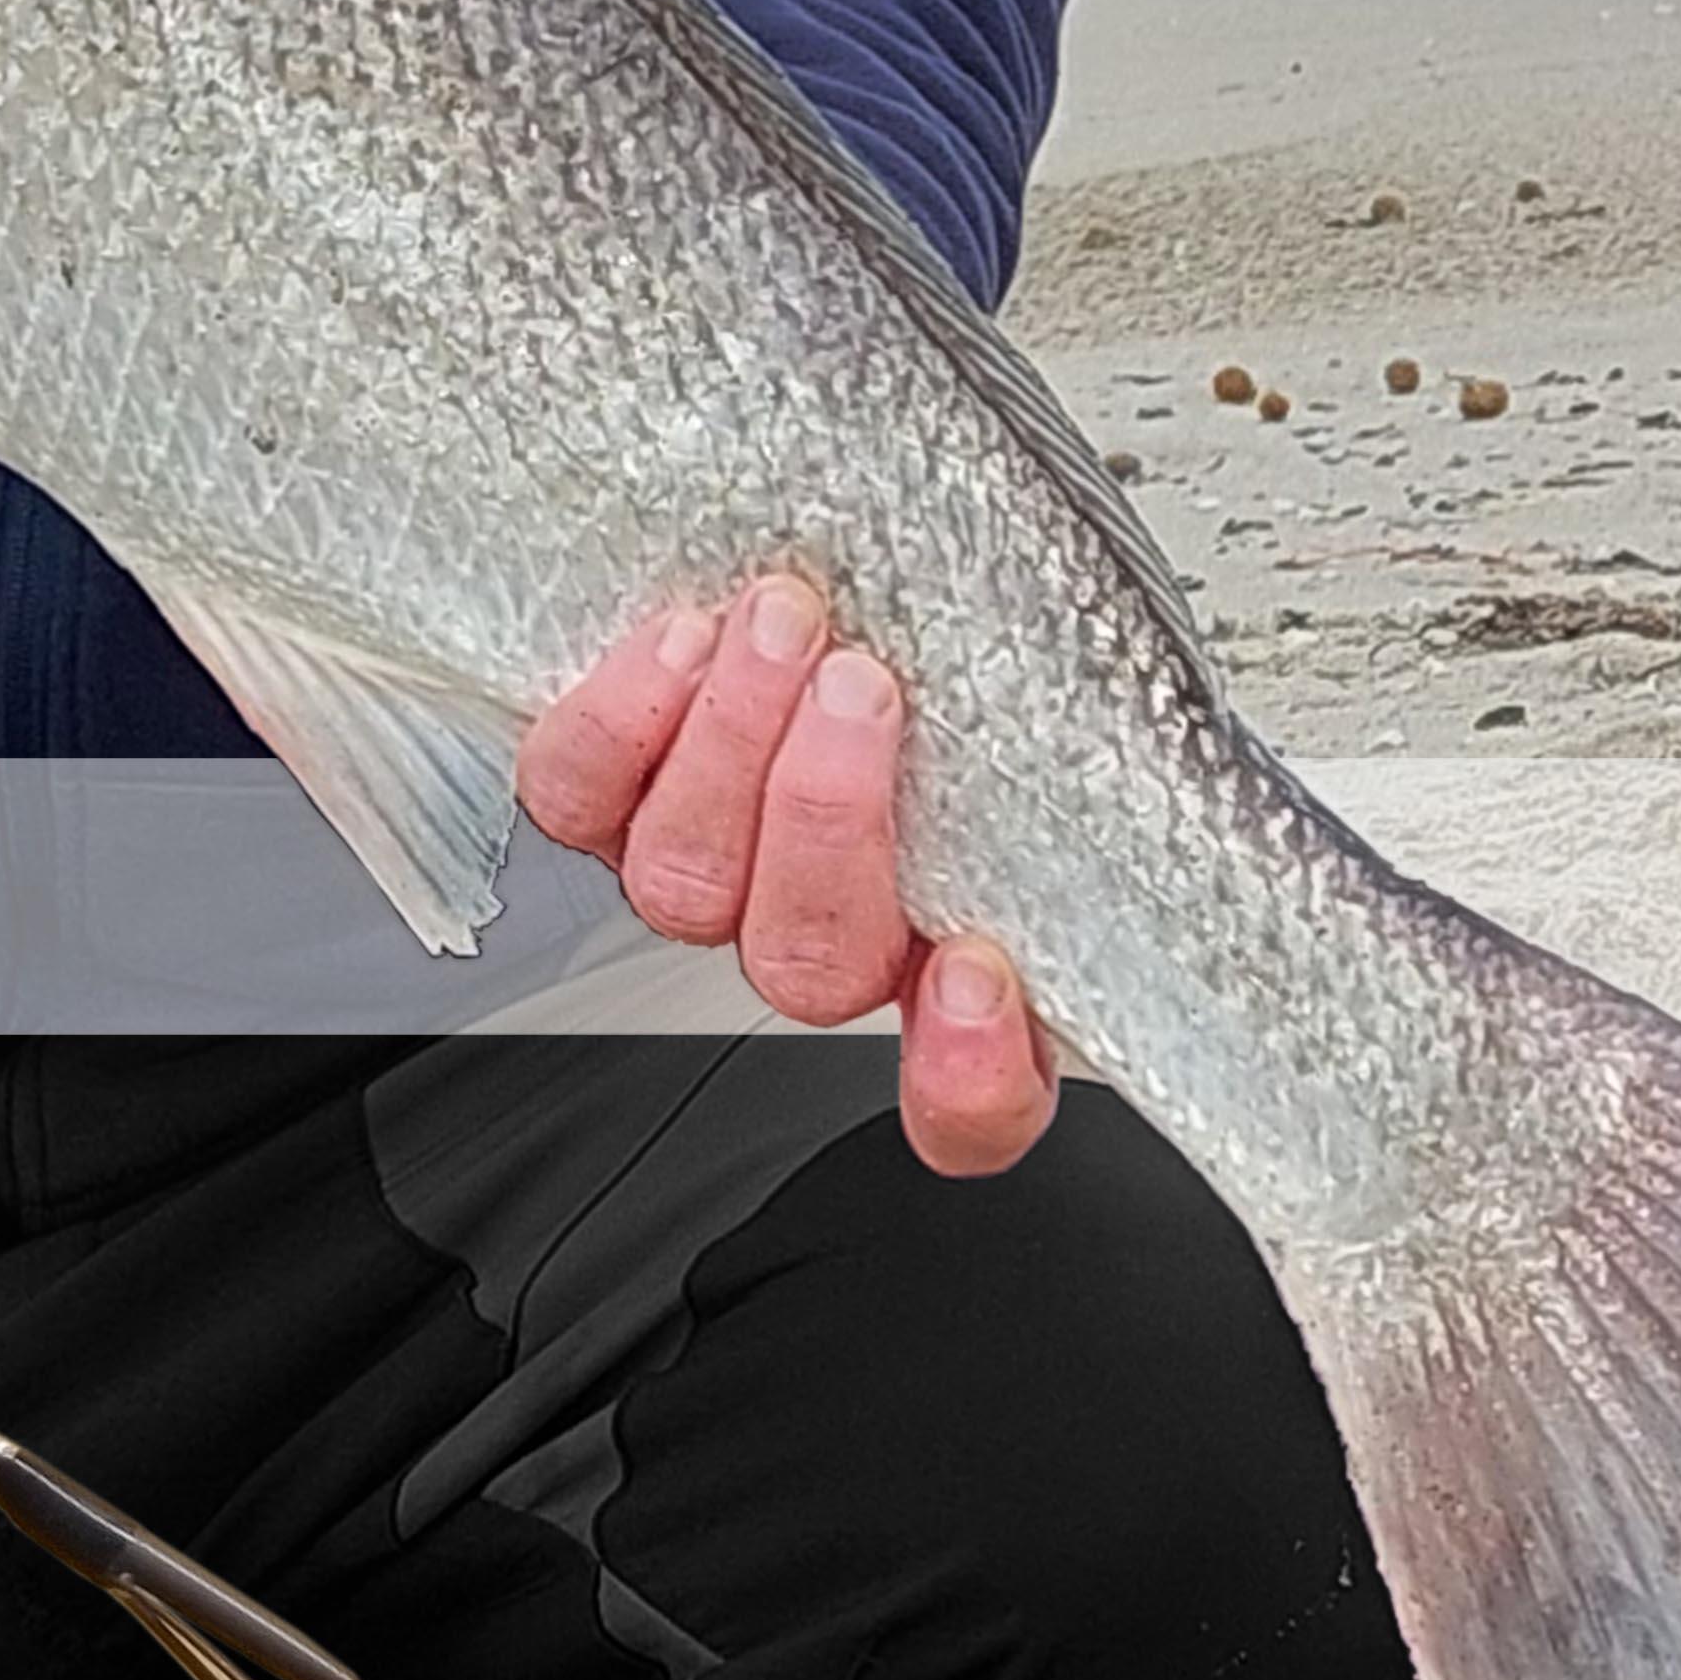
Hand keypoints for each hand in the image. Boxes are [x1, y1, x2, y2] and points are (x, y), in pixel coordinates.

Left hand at [516, 578, 1058, 1178]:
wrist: (831, 574)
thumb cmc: (957, 639)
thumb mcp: (1057, 702)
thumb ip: (1078, 766)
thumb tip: (1103, 749)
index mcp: (957, 959)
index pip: (969, 1106)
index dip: (968, 1074)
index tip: (977, 970)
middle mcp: (824, 940)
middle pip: (809, 963)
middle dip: (827, 813)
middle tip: (862, 685)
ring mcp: (707, 877)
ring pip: (686, 884)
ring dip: (733, 742)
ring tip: (781, 626)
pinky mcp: (603, 799)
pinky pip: (577, 799)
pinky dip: (622, 719)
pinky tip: (685, 641)